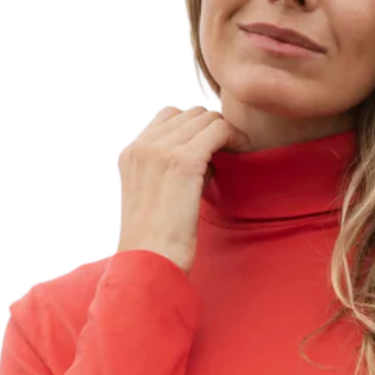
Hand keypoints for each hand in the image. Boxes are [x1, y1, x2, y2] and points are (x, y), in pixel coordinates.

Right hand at [116, 105, 250, 272]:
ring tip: (233, 155)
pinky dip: (235, 136)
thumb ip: (172, 170)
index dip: (194, 130)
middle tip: (227, 153)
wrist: (149, 261)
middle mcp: (142, 146)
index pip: (169, 116)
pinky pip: (219, 129)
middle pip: (191, 113)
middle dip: (211, 130)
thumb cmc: (158, 241)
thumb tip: (207, 154)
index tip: (209, 151)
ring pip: (206, 118)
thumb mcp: (156, 196)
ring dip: (224, 133)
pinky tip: (243, 150)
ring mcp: (160, 150)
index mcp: (131, 153)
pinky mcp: (183, 161)